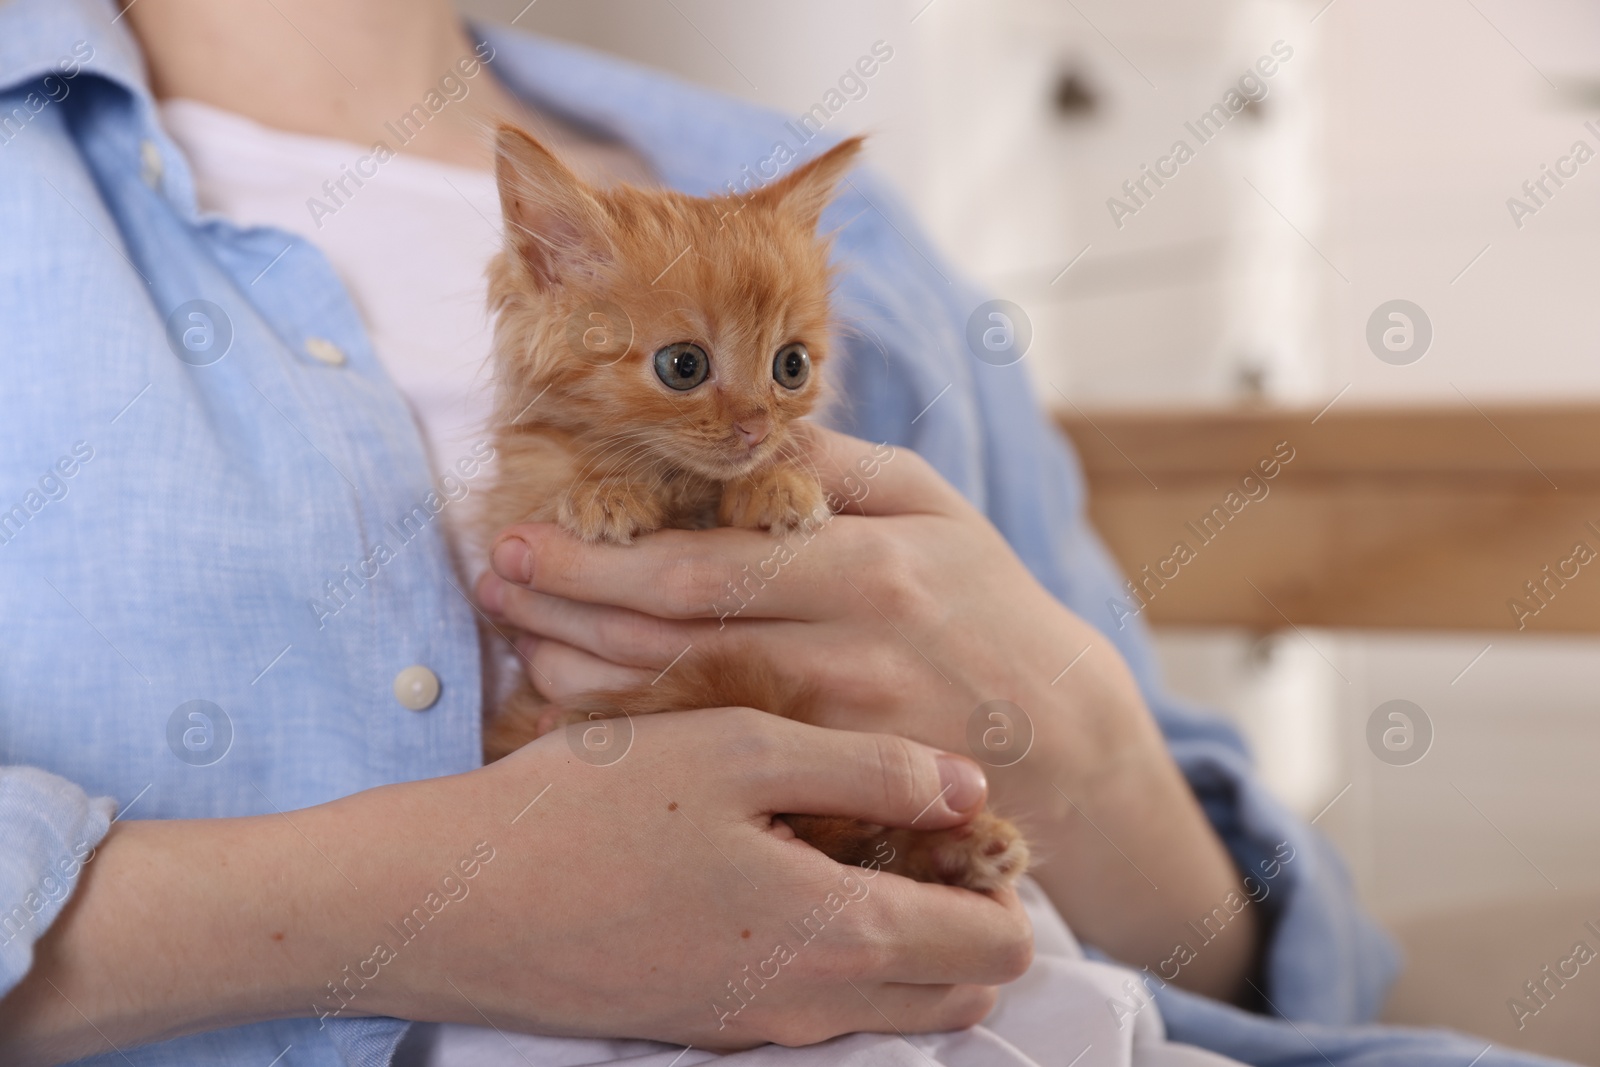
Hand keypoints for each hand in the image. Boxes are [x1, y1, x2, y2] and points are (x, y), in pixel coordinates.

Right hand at [385, 709, 1030, 1044]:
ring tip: (842, 835)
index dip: (1004, 879)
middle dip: (966, 915)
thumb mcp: (739, 752)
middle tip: (913, 828)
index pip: (1001, 950)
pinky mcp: (707, 1023)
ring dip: (900, 932)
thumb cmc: (592, 809)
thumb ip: (869, 770)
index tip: (962, 814)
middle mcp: (814, 1004)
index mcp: (842, 937)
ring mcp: (758, 1025)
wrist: (451, 902)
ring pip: (890, 1001)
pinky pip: (816, 1000)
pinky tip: (771, 866)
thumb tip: (967, 786)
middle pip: (960, 989)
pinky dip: (832, 947)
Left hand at [478, 426, 1260, 1002]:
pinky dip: (639, 746)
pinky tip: (584, 724)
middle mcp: (847, 654)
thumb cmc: (987, 604)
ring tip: (517, 650)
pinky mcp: (835, 795)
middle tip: (490, 590)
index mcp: (864, 566)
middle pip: (667, 640)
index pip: (697, 566)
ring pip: (676, 713)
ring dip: (580, 683)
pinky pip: (715, 770)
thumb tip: (739, 426)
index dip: (593, 561)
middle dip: (561, 616)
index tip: (517, 542)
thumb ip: (835, 464)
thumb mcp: (934, 506)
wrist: (1063, 737)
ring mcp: (839, 736)